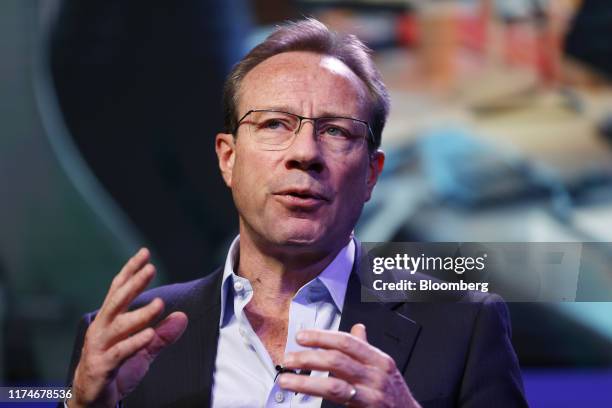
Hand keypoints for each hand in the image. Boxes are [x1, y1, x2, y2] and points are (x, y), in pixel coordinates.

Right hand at [68, 248, 187, 407]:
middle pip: (117, 301)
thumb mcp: (143, 350)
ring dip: (139, 314)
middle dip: (134, 284)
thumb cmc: (116, 369)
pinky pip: (119, 352)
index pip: (118, 290)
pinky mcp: (102, 366)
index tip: (144, 252)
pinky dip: (134, 343)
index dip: (131, 271)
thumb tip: (183, 316)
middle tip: (151, 268)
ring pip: (119, 326)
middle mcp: (101, 329)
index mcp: (108, 320)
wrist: (91, 400)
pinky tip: (150, 335)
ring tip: (159, 303)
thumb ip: (162, 334)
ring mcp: (99, 347)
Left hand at [279, 324, 420, 407]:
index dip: (322, 336)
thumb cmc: (394, 395)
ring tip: (287, 378)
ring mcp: (372, 392)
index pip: (347, 341)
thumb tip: (357, 328)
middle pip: (337, 358)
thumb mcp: (384, 368)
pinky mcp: (367, 407)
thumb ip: (366, 349)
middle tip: (290, 357)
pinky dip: (317, 391)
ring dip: (306, 379)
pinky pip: (338, 396)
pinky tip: (302, 391)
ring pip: (334, 380)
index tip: (302, 336)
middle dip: (309, 356)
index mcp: (378, 359)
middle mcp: (376, 373)